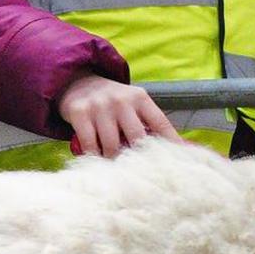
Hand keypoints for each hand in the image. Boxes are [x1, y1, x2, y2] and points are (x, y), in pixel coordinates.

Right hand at [57, 73, 176, 157]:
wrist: (77, 82)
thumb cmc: (111, 101)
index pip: (160, 122)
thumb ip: (148, 122)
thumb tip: (176, 147)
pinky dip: (94, 155)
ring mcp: (99, 106)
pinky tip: (96, 158)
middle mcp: (121, 100)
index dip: (170, 142)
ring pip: (112, 145)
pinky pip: (90, 144)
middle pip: (136, 137)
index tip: (177, 160)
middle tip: (139, 171)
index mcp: (139, 97)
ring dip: (113, 159)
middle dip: (138, 157)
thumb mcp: (132, 103)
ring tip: (114, 165)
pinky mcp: (79, 112)